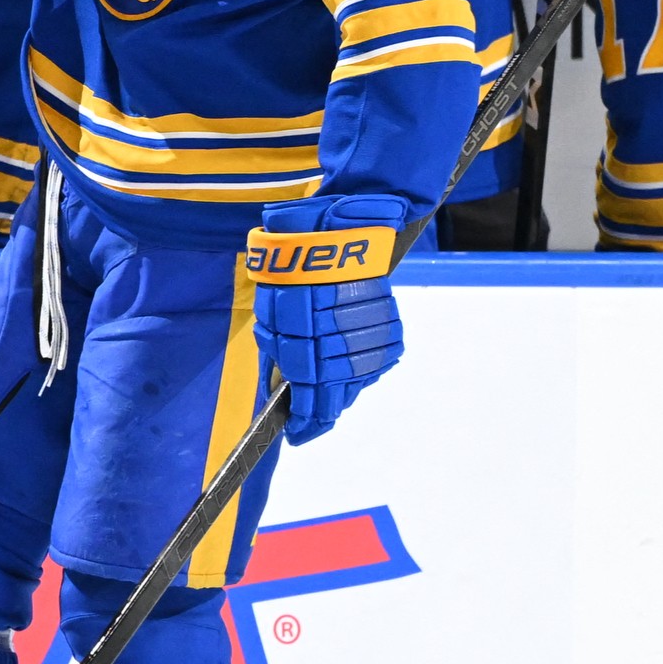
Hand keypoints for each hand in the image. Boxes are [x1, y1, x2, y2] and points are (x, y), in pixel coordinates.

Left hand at [247, 195, 407, 445]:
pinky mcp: (389, 323)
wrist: (338, 228)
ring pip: (357, 379)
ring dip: (341, 390)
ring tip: (327, 395)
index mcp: (304, 331)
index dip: (304, 420)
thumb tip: (283, 388)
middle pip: (335, 391)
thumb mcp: (273, 307)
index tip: (298, 435)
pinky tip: (347, 369)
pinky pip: (375, 361)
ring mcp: (368, 330)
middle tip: (309, 423)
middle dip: (321, 411)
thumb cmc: (293, 265)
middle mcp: (340, 335)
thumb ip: (279, 348)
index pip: (309, 392)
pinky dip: (361, 370)